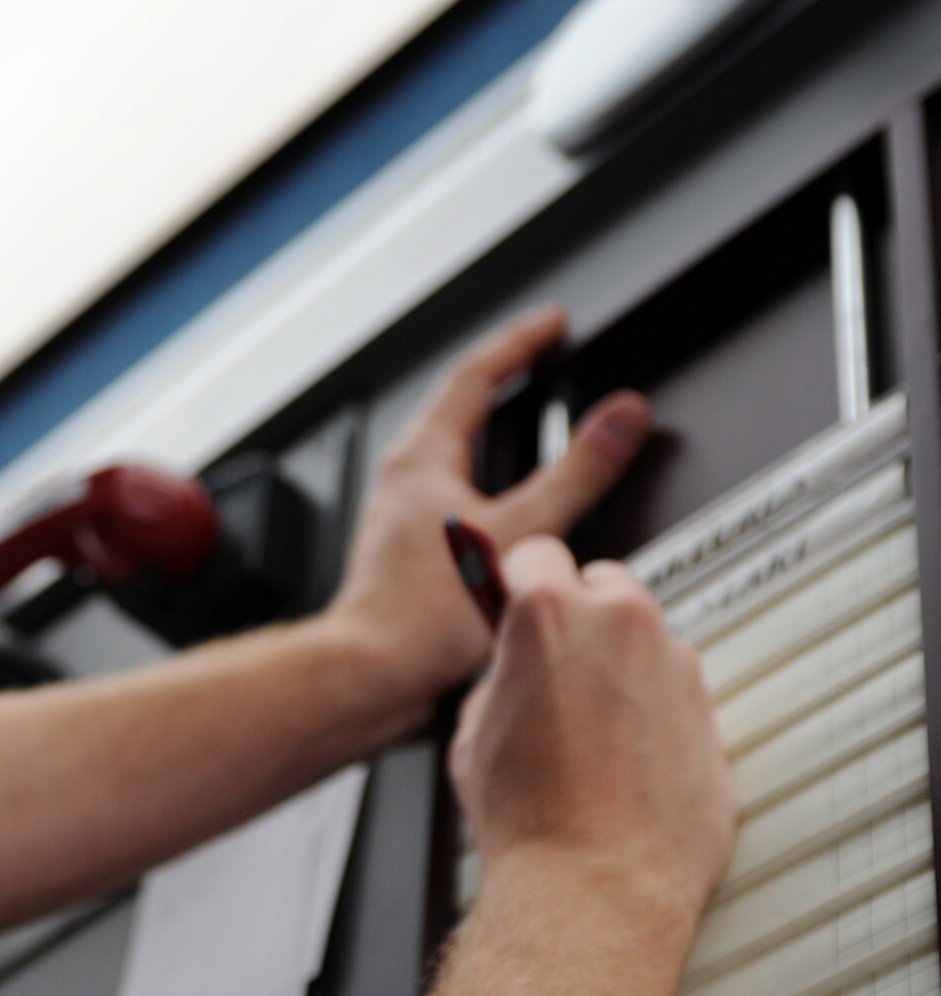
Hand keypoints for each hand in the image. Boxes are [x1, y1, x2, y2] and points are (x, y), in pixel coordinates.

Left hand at [328, 306, 651, 708]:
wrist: (374, 672)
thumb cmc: (421, 615)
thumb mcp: (522, 531)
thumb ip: (576, 473)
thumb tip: (620, 419)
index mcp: (422, 456)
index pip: (474, 373)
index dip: (520, 342)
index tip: (553, 322)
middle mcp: (405, 477)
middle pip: (458, 406)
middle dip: (504, 377)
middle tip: (542, 357)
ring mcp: (404, 511)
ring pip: (456, 452)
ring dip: (496, 430)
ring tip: (532, 419)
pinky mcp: (411, 546)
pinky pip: (457, 491)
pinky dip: (491, 479)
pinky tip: (512, 504)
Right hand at [449, 538, 734, 919]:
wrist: (594, 883)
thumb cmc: (527, 816)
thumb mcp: (475, 729)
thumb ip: (503, 674)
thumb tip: (518, 665)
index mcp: (547, 612)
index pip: (534, 554)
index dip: (516, 580)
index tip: (515, 600)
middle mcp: (620, 621)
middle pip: (599, 582)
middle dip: (577, 613)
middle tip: (553, 667)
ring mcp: (675, 662)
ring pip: (641, 637)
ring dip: (618, 662)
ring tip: (588, 729)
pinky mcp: (711, 707)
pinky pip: (672, 688)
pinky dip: (651, 708)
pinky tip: (623, 759)